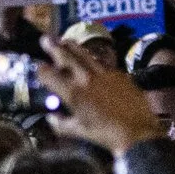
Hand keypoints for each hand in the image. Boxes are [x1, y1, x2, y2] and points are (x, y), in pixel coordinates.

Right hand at [34, 36, 159, 155]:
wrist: (136, 131)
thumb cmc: (105, 135)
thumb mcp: (79, 131)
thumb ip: (61, 123)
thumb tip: (51, 118)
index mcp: (73, 93)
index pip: (50, 75)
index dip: (41, 70)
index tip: (38, 66)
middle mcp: (86, 78)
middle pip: (66, 57)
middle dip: (53, 47)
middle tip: (45, 39)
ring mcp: (103, 73)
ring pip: (84, 54)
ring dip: (72, 47)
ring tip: (65, 41)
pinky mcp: (118, 73)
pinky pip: (101, 61)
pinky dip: (91, 57)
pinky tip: (89, 57)